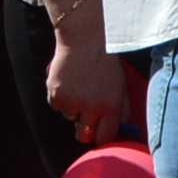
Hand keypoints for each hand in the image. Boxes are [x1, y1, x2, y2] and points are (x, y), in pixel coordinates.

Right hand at [42, 18, 129, 142]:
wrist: (84, 38)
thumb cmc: (105, 62)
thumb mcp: (121, 85)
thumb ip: (122, 110)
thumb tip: (122, 129)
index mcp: (111, 107)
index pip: (104, 138)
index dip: (100, 137)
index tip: (98, 132)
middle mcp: (91, 108)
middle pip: (83, 136)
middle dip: (84, 130)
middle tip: (85, 115)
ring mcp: (72, 101)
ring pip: (69, 117)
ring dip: (72, 106)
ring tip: (78, 85)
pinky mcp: (56, 93)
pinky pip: (56, 105)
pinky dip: (60, 96)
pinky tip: (67, 80)